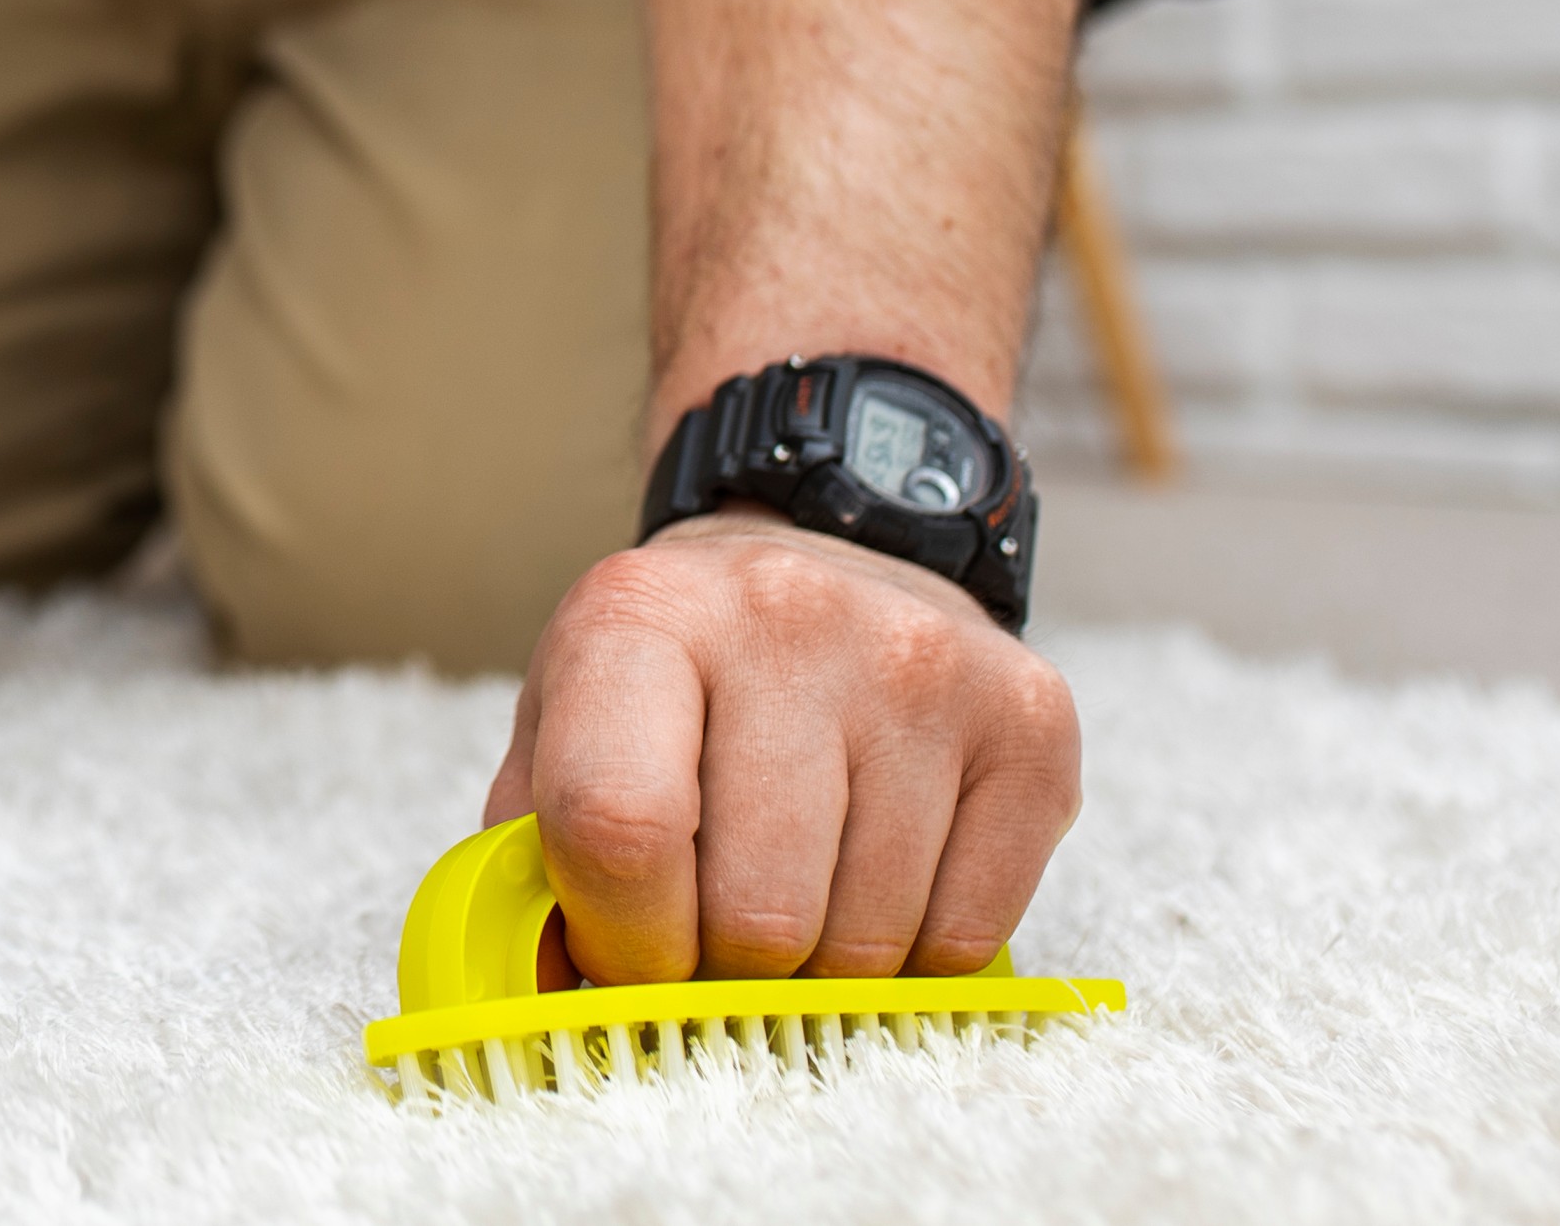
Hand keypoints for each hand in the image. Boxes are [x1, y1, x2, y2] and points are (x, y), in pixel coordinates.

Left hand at [484, 505, 1079, 981]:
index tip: (635, 951)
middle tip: (722, 916)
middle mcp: (788, 618)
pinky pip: (969, 934)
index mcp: (642, 616)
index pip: (622, 828)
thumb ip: (531, 861)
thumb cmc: (679, 679)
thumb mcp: (564, 726)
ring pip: (868, 939)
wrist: (829, 555)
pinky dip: (917, 949)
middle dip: (728, 961)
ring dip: (824, 959)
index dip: (625, 938)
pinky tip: (883, 870)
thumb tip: (545, 1004)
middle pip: (759, 911)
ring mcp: (922, 663)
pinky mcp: (1029, 718)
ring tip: (802, 877)